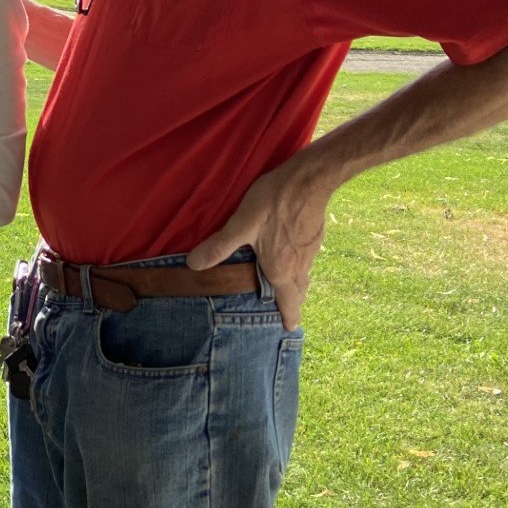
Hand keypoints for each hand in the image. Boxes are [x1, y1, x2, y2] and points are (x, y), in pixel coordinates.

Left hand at [185, 160, 330, 328]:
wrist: (310, 179)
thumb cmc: (274, 203)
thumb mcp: (241, 225)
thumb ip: (219, 246)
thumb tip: (193, 265)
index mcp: (281, 269)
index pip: (288, 301)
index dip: (289, 316)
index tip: (290, 328)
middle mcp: (299, 265)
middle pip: (298, 291)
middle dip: (293, 303)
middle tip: (289, 311)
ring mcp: (310, 251)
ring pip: (304, 276)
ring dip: (297, 286)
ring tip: (289, 289)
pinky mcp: (315, 235)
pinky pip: (307, 261)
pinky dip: (300, 268)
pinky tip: (292, 258)